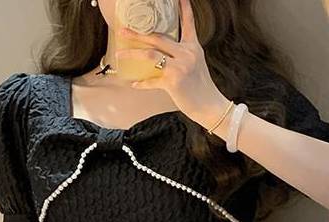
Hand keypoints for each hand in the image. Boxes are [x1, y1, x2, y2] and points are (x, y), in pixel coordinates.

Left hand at [117, 0, 229, 127]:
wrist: (209, 105)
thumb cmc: (201, 87)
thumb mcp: (195, 65)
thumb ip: (181, 55)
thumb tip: (162, 53)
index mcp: (193, 47)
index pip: (187, 23)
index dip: (183, 8)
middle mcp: (186, 53)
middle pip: (158, 37)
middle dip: (138, 34)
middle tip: (122, 30)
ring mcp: (179, 66)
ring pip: (150, 54)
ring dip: (132, 54)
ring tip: (119, 54)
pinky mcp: (173, 82)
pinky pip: (152, 81)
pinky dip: (142, 83)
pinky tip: (134, 83)